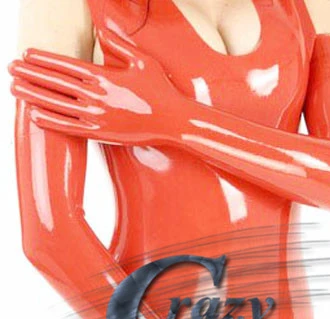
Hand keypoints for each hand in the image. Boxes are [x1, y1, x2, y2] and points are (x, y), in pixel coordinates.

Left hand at [9, 29, 181, 143]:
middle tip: (12, 68)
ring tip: (15, 88)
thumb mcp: (142, 61)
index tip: (27, 55)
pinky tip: (35, 115)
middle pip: (55, 82)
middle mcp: (95, 95)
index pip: (65, 65)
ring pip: (56, 104)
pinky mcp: (100, 134)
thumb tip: (101, 33)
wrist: (172, 121)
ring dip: (33, 95)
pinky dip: (50, 121)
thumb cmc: (160, 90)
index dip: (43, 59)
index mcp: (103, 75)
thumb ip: (118, 46)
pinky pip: (68, 127)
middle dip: (31, 74)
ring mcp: (96, 116)